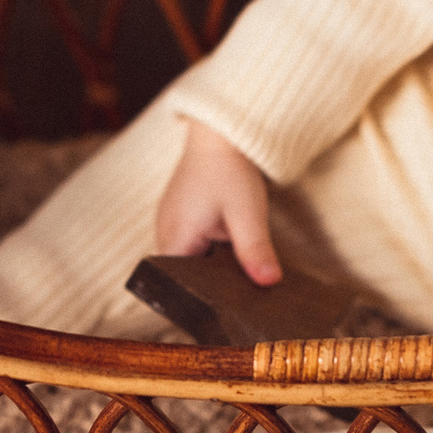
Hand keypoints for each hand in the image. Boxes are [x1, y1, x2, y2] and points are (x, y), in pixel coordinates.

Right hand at [155, 118, 281, 285]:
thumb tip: (268, 282)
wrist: (221, 133)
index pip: (179, 286)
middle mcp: (165, 233)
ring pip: (193, 259)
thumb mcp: (247, 212)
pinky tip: (231, 238)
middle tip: (243, 279)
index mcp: (173, 238)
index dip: (204, 296)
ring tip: (238, 256)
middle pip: (186, 275)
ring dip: (214, 261)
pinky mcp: (182, 215)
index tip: (230, 299)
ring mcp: (171, 223)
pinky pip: (194, 242)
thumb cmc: (230, 169)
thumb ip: (254, 249)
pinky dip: (212, 245)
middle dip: (213, 279)